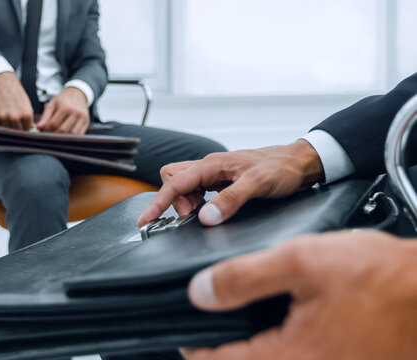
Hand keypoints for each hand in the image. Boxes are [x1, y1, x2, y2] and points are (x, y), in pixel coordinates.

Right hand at [0, 71, 33, 129]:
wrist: (1, 81)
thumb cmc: (16, 93)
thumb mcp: (26, 104)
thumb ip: (28, 118)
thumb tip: (31, 130)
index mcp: (26, 114)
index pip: (27, 130)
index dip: (26, 129)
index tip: (24, 126)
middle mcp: (15, 117)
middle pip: (18, 131)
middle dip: (18, 128)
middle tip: (16, 122)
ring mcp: (3, 117)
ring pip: (8, 129)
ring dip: (9, 125)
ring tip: (9, 115)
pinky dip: (1, 122)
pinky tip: (2, 113)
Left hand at [37, 87, 89, 133]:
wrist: (78, 94)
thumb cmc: (64, 99)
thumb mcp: (52, 104)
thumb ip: (45, 116)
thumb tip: (39, 127)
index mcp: (65, 107)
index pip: (54, 124)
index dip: (47, 130)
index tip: (43, 132)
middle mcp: (75, 113)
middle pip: (63, 130)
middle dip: (54, 135)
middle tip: (49, 135)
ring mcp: (82, 118)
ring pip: (72, 134)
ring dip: (64, 138)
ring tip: (57, 136)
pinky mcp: (86, 122)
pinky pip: (79, 134)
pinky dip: (72, 137)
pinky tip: (66, 135)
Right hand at [138, 140, 323, 226]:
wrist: (300, 162)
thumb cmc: (281, 168)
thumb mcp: (258, 184)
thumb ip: (231, 200)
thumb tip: (205, 217)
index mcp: (212, 164)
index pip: (174, 182)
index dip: (158, 202)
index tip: (146, 221)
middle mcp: (210, 167)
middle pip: (173, 179)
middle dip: (174, 199)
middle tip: (193, 215)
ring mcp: (215, 173)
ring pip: (184, 184)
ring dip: (186, 202)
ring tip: (205, 213)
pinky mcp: (222, 180)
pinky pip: (198, 190)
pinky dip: (197, 202)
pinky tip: (211, 209)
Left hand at [181, 230, 416, 359]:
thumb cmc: (376, 274)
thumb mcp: (300, 262)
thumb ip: (244, 278)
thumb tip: (200, 292)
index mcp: (292, 355)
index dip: (196, 351)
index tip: (183, 337)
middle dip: (222, 357)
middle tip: (206, 338)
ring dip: (248, 355)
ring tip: (234, 336)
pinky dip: (275, 352)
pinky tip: (274, 333)